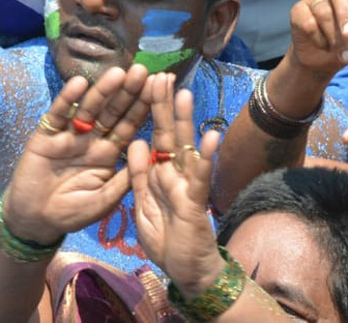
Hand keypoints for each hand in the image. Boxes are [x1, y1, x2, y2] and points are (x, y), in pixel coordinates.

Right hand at [1, 64, 153, 245]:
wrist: (35, 220)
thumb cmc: (72, 212)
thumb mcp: (103, 201)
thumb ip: (123, 181)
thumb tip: (149, 157)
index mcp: (108, 152)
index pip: (129, 125)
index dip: (143, 107)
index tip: (159, 90)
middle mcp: (91, 138)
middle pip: (112, 111)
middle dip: (127, 92)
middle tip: (143, 71)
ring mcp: (69, 134)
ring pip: (89, 108)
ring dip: (103, 90)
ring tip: (118, 73)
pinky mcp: (47, 134)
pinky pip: (59, 113)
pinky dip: (68, 99)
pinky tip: (79, 84)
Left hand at [129, 75, 223, 298]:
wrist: (185, 272)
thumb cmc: (165, 240)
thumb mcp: (142, 205)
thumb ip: (138, 174)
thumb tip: (136, 141)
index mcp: (157, 173)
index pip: (152, 135)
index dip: (148, 111)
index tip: (145, 84)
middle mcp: (173, 173)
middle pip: (167, 133)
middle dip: (164, 105)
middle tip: (162, 75)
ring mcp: (185, 185)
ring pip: (184, 148)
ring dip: (184, 121)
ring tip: (184, 94)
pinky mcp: (195, 203)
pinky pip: (199, 177)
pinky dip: (205, 157)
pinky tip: (211, 136)